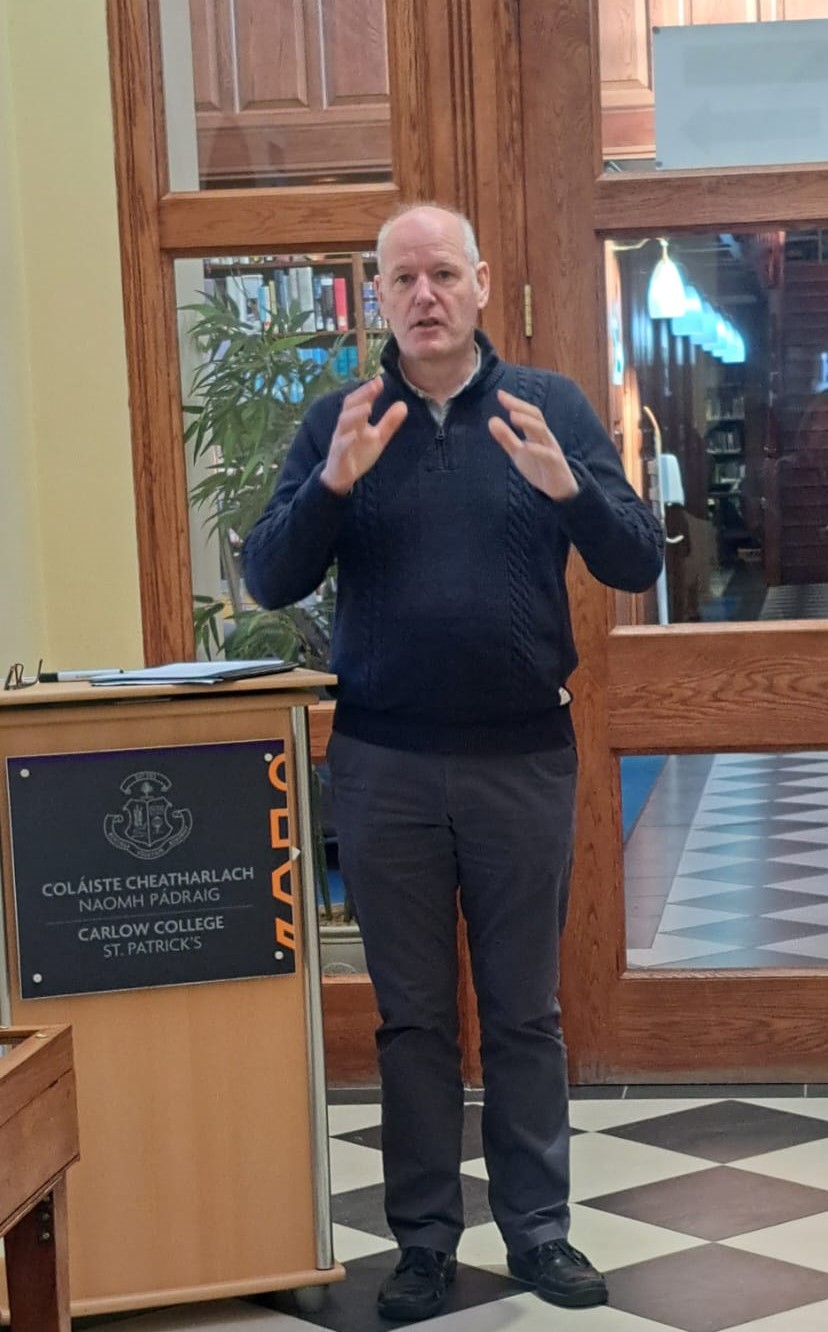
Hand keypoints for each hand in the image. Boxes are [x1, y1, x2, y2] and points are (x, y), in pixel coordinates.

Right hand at [320, 377, 407, 494]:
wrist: (340, 476)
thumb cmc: (358, 453)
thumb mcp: (378, 438)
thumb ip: (389, 423)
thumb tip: (403, 405)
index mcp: (355, 421)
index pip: (358, 401)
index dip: (368, 391)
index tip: (379, 380)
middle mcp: (345, 428)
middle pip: (350, 407)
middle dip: (362, 396)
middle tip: (374, 386)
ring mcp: (340, 441)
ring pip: (343, 424)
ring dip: (355, 414)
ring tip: (367, 407)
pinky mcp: (338, 457)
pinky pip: (340, 447)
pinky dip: (346, 441)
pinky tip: (354, 436)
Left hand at [488, 389, 578, 500]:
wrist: (559, 489)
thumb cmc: (539, 466)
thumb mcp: (518, 452)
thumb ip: (506, 438)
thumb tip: (491, 420)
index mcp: (536, 433)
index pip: (527, 413)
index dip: (515, 403)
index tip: (500, 394)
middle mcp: (545, 437)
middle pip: (536, 416)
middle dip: (521, 407)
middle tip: (505, 400)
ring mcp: (551, 449)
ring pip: (542, 431)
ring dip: (528, 422)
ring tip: (513, 417)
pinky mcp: (555, 464)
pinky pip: (548, 454)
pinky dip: (537, 449)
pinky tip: (525, 446)